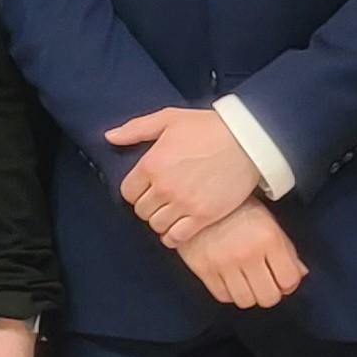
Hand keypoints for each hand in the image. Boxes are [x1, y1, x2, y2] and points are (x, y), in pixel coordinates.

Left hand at [109, 107, 260, 244]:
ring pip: (157, 225)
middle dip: (148, 206)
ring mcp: (183, 204)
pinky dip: (173, 236)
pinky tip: (178, 227)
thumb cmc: (208, 127)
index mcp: (151, 164)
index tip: (146, 188)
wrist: (247, 141)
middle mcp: (164, 187)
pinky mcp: (203, 216)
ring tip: (170, 212)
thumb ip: (135, 129)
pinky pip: (176, 237)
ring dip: (160, 221)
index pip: (128, 192)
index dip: (135, 191)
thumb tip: (109, 137)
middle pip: (141, 211)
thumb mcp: (168, 119)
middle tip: (160, 200)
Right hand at [176, 201, 307, 309]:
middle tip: (265, 281)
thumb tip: (300, 274)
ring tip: (246, 280)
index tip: (282, 278)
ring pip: (245, 301)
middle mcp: (247, 253)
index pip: (289, 280)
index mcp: (269, 238)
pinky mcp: (203, 268)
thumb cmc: (238, 208)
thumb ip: (287, 250)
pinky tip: (229, 277)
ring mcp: (224, 262)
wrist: (199, 198)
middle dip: (270, 291)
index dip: (288, 282)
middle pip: (268, 297)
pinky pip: (222, 296)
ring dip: (249, 294)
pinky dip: (229, 291)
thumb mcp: (268, 222)